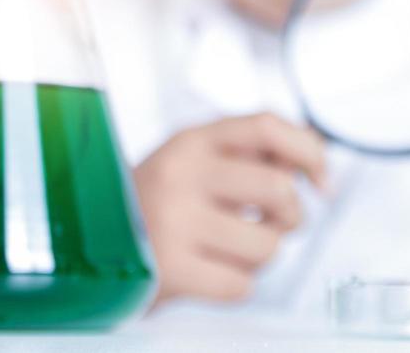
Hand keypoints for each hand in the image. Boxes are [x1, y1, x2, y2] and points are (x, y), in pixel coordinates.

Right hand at [133, 112, 327, 304]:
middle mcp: (181, 174)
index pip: (266, 125)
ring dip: (260, 255)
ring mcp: (174, 221)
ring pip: (267, 244)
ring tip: (232, 249)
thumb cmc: (155, 203)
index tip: (321, 180)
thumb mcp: (192, 161)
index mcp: (191, 141)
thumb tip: (318, 168)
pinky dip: (236, 284)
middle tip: (274, 222)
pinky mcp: (171, 269)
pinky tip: (210, 271)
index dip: (308, 151)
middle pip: (278, 186)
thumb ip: (248, 155)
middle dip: (291, 214)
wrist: (88, 243)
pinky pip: (241, 285)